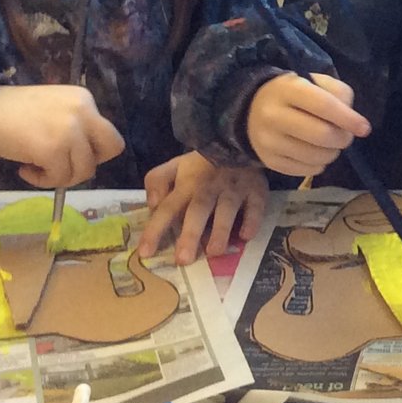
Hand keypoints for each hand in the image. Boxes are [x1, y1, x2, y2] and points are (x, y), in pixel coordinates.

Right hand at [0, 84, 124, 188]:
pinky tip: (25, 170)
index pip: (108, 134)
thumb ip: (76, 125)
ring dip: (61, 176)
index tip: (70, 154)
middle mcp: (84, 111)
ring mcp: (70, 130)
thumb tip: (88, 156)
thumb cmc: (14, 112)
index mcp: (85, 99)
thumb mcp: (55, 109)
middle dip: (89, 164)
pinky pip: (59, 178)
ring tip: (37, 168)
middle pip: (111, 149)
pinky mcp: (53, 149)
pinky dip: (42, 181)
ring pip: (84, 170)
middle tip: (64, 165)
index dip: (92, 151)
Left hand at [139, 153, 268, 264]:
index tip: (145, 253)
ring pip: (226, 209)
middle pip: (198, 210)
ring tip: (214, 252)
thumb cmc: (203, 164)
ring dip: (220, 230)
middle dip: (190, 234)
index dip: (155, 230)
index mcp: (186, 184)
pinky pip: (255, 206)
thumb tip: (152, 205)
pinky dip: (252, 221)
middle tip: (183, 260)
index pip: (167, 208)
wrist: (240, 143)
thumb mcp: (176, 166)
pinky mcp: (256, 191)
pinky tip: (246, 236)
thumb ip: (157, 181)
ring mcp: (234, 189)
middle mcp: (209, 188)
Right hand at [247, 72, 368, 176]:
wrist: (252, 110)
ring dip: (332, 153)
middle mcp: (273, 115)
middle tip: (346, 136)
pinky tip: (315, 152)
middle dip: (343, 138)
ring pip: (316, 156)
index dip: (348, 119)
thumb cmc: (294, 95)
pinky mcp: (268, 161)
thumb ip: (339, 94)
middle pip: (322, 135)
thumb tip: (351, 121)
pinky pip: (306, 170)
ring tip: (330, 143)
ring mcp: (268, 141)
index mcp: (288, 89)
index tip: (365, 128)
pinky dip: (319, 164)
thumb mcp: (315, 82)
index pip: (323, 105)